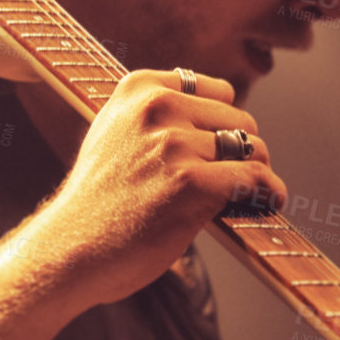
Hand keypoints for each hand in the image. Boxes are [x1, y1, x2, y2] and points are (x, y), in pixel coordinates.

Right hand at [30, 68, 287, 307]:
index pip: (217, 91)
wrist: (69, 250)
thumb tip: (221, 117)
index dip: (221, 126)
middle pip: (241, 120)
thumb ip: (155, 117)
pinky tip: (267, 204)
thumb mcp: (113, 136)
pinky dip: (269, 194)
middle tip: (226, 185)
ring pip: (254, 149)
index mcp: (137, 89)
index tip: (216, 154)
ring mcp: (173, 144)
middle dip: (240, 153)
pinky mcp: (191, 182)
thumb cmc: (96, 204)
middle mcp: (156, 107)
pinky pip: (257, 178)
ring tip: (239, 198)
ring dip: (253, 176)